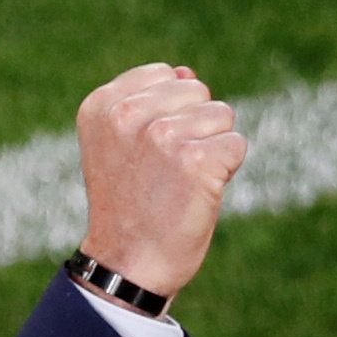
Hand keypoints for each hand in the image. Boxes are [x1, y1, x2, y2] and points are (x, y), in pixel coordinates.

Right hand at [76, 63, 247, 298]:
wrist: (127, 265)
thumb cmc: (128, 205)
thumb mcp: (120, 146)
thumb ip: (150, 103)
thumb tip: (188, 71)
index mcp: (101, 105)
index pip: (165, 75)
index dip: (168, 114)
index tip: (144, 154)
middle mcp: (126, 115)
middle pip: (197, 90)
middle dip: (192, 128)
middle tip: (163, 172)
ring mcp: (160, 136)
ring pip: (221, 115)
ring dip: (210, 150)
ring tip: (178, 183)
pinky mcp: (196, 160)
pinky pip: (236, 145)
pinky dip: (226, 171)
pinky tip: (196, 194)